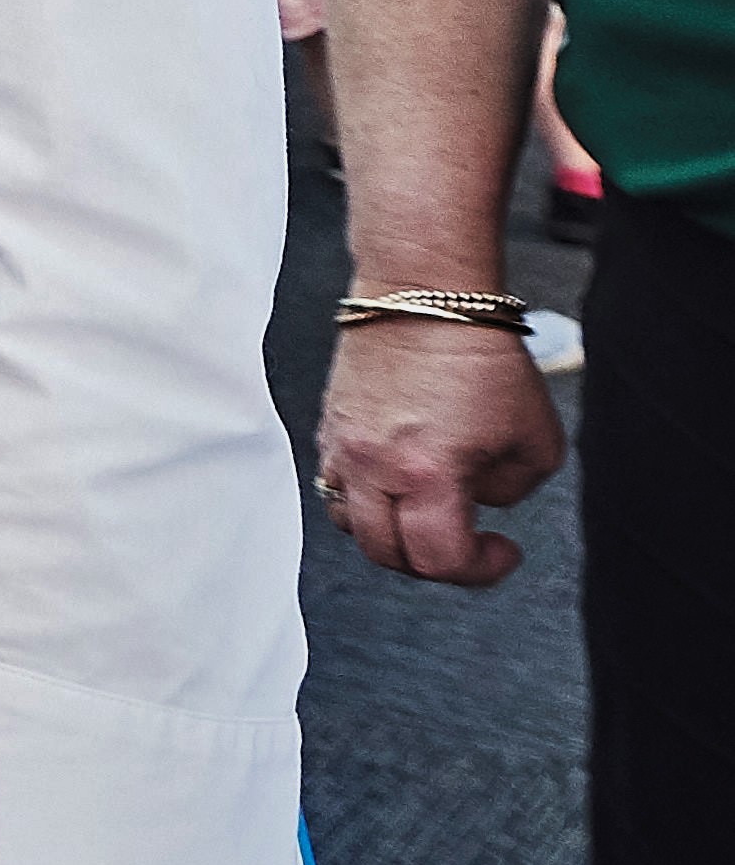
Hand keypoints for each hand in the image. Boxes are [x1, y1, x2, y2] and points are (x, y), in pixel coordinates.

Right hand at [315, 318, 564, 585]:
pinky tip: (396, 478)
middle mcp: (372, 466)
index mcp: (426, 474)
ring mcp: (342, 445)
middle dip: (433, 561)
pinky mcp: (330, 424)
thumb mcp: (534, 440)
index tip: (504, 551)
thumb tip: (480, 500)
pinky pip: (335, 482)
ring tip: (424, 513)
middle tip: (466, 543)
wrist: (425, 295)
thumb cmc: (481, 355)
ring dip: (390, 532)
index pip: (438, 561)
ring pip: (350, 523)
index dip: (480, 570)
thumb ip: (510, 489)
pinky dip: (364, 496)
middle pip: (387, 553)